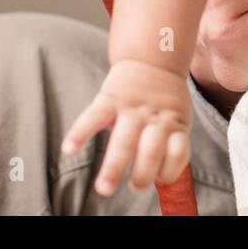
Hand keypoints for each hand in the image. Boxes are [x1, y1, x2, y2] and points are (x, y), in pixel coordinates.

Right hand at [60, 59, 192, 195]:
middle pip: (151, 149)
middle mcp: (154, 118)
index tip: (160, 179)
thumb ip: (168, 144)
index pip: (179, 151)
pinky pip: (94, 116)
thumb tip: (158, 178)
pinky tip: (68, 150)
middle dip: (143, 173)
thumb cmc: (163, 100)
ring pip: (124, 140)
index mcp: (174, 124)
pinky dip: (80, 133)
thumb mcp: (176, 117)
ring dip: (114, 166)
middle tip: (134, 189)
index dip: (171, 168)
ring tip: (103, 189)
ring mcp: (132, 108)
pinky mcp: (111, 98)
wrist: (154, 59)